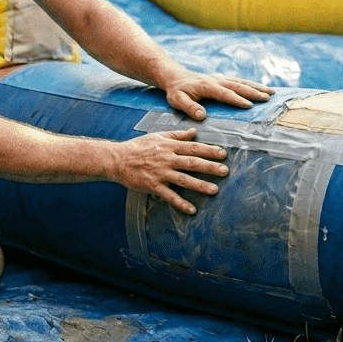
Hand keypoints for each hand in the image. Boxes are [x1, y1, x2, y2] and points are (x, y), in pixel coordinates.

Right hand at [111, 128, 227, 214]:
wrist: (117, 159)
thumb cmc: (138, 146)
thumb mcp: (157, 136)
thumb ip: (177, 135)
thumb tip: (194, 131)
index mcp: (169, 146)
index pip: (193, 147)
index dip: (209, 150)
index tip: (223, 154)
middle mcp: (167, 159)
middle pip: (192, 163)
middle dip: (209, 167)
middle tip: (225, 171)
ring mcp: (160, 173)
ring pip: (184, 179)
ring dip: (200, 185)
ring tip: (214, 190)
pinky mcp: (153, 185)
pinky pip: (169, 195)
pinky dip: (180, 203)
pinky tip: (191, 210)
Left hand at [165, 71, 273, 120]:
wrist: (174, 76)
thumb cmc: (176, 91)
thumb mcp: (177, 100)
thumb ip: (189, 107)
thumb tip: (202, 116)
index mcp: (206, 86)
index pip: (224, 93)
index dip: (236, 99)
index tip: (249, 105)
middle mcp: (216, 80)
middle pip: (238, 85)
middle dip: (253, 91)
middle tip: (268, 98)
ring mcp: (220, 78)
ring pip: (241, 82)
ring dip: (256, 87)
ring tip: (271, 92)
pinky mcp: (222, 79)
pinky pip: (239, 81)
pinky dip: (251, 84)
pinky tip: (261, 89)